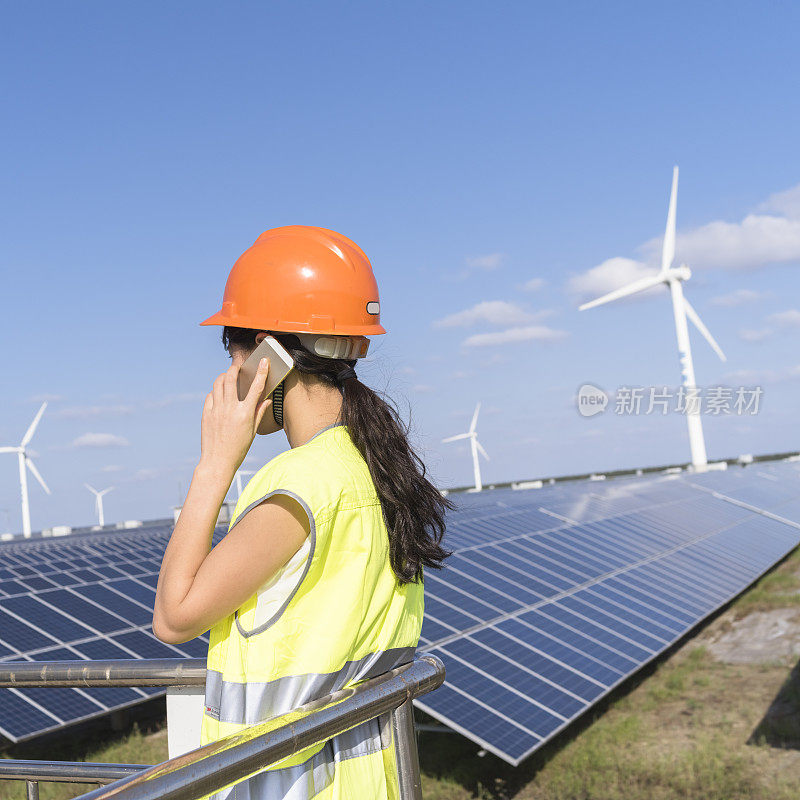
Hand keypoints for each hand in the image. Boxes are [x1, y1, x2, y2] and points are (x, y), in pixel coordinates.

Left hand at [199, 358, 270, 475]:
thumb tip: (266, 400)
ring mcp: (216, 410)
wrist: (218, 461)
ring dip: (224, 377)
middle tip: (237, 366)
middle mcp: (230, 409)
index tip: (264, 361)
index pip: (256, 387)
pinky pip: (210, 395)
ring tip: (228, 376)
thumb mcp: (253, 431)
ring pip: (218, 384)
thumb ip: (259, 413)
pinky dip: (216, 391)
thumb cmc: (238, 448)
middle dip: (234, 368)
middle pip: (231, 379)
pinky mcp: (206, 414)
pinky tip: (219, 393)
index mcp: (245, 414)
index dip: (261, 372)